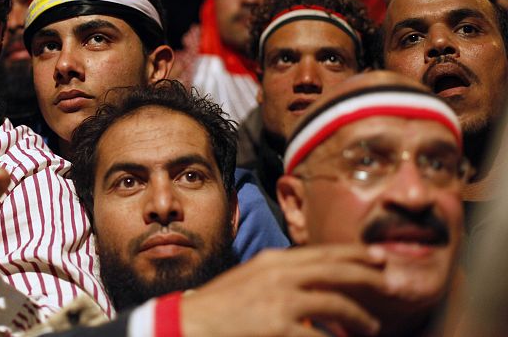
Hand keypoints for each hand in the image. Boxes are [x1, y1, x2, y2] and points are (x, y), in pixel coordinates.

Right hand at [180, 245, 393, 336]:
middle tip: (391, 284)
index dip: (355, 254)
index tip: (379, 257)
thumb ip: (280, 276)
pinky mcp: (281, 329)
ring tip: (372, 326)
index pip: (323, 253)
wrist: (191, 324)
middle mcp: (281, 275)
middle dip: (369, 277)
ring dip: (360, 317)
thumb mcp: (250, 280)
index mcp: (274, 261)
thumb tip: (308, 281)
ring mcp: (282, 302)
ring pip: (338, 305)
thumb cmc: (220, 306)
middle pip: (337, 271)